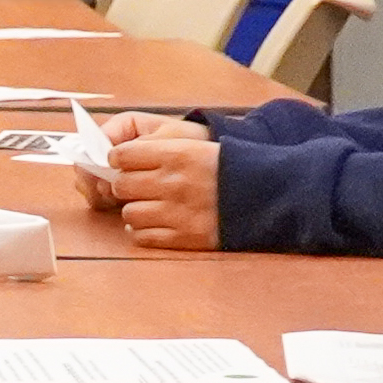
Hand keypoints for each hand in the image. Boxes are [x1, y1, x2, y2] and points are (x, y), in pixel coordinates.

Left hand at [98, 115, 224, 251]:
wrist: (265, 195)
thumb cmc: (226, 167)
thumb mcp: (195, 145)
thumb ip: (158, 148)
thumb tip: (117, 159)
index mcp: (177, 154)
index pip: (123, 155)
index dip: (118, 159)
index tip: (122, 162)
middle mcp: (174, 183)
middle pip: (121, 185)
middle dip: (124, 185)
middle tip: (136, 185)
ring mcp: (178, 212)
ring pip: (129, 213)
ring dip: (134, 209)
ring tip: (149, 205)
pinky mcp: (183, 237)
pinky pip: (143, 236)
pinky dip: (143, 230)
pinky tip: (155, 221)